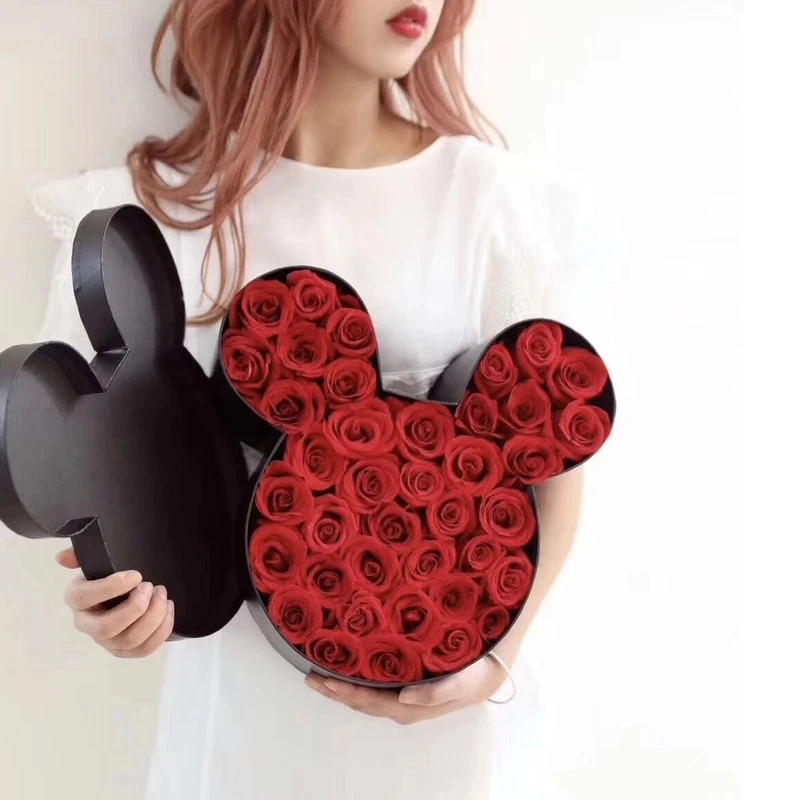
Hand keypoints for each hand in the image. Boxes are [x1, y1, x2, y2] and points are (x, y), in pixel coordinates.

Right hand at [57, 547, 173, 657]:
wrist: (131, 589)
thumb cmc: (112, 574)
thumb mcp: (98, 560)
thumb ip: (82, 555)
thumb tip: (62, 557)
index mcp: (77, 599)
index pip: (83, 598)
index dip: (110, 588)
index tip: (136, 575)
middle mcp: (88, 624)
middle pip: (106, 628)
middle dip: (135, 608)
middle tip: (152, 587)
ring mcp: (107, 642)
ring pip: (129, 640)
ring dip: (153, 616)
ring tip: (163, 594)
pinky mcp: (126, 651)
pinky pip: (145, 649)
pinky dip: (162, 629)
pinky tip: (168, 608)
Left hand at [305, 654, 508, 724]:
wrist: (490, 672)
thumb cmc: (475, 675)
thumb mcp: (461, 683)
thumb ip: (435, 692)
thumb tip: (404, 696)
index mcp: (410, 706)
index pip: (368, 700)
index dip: (344, 691)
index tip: (322, 679)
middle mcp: (402, 705)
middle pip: (360, 700)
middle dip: (335, 690)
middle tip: (310, 676)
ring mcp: (403, 698)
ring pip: (365, 695)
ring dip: (342, 687)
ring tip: (320, 674)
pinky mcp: (406, 686)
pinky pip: (375, 687)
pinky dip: (357, 680)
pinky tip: (348, 670)